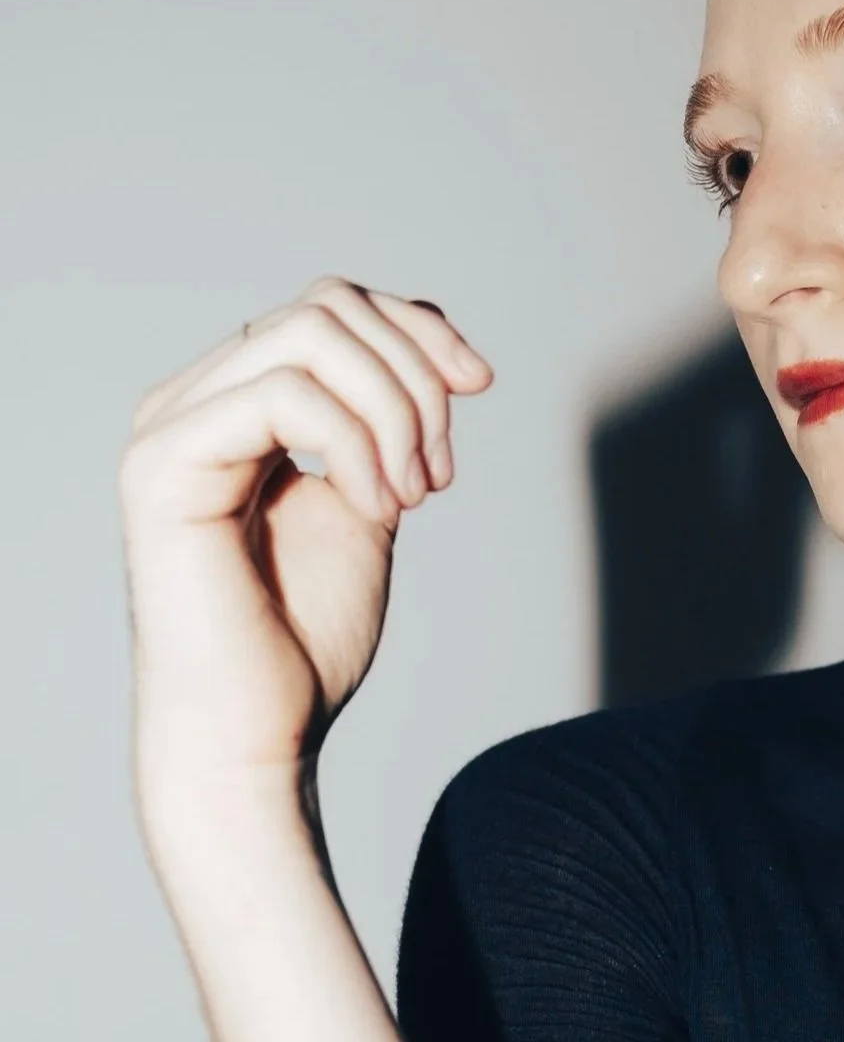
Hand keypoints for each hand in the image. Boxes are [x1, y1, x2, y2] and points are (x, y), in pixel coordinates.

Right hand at [119, 276, 493, 809]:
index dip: (418, 330)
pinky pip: (284, 397)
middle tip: (440, 474)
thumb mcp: (371, 498)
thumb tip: (432, 336)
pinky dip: (355, 444)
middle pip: (326, 307)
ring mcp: (169, 428)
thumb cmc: (305, 640)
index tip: (481, 386)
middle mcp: (190, 401)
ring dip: (393, 412)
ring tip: (413, 498)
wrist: (259, 734)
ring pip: (309, 336)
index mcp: (233, 404)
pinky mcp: (164, 463)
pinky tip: (380, 510)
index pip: (331, 308)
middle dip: (414, 374)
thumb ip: (384, 422)